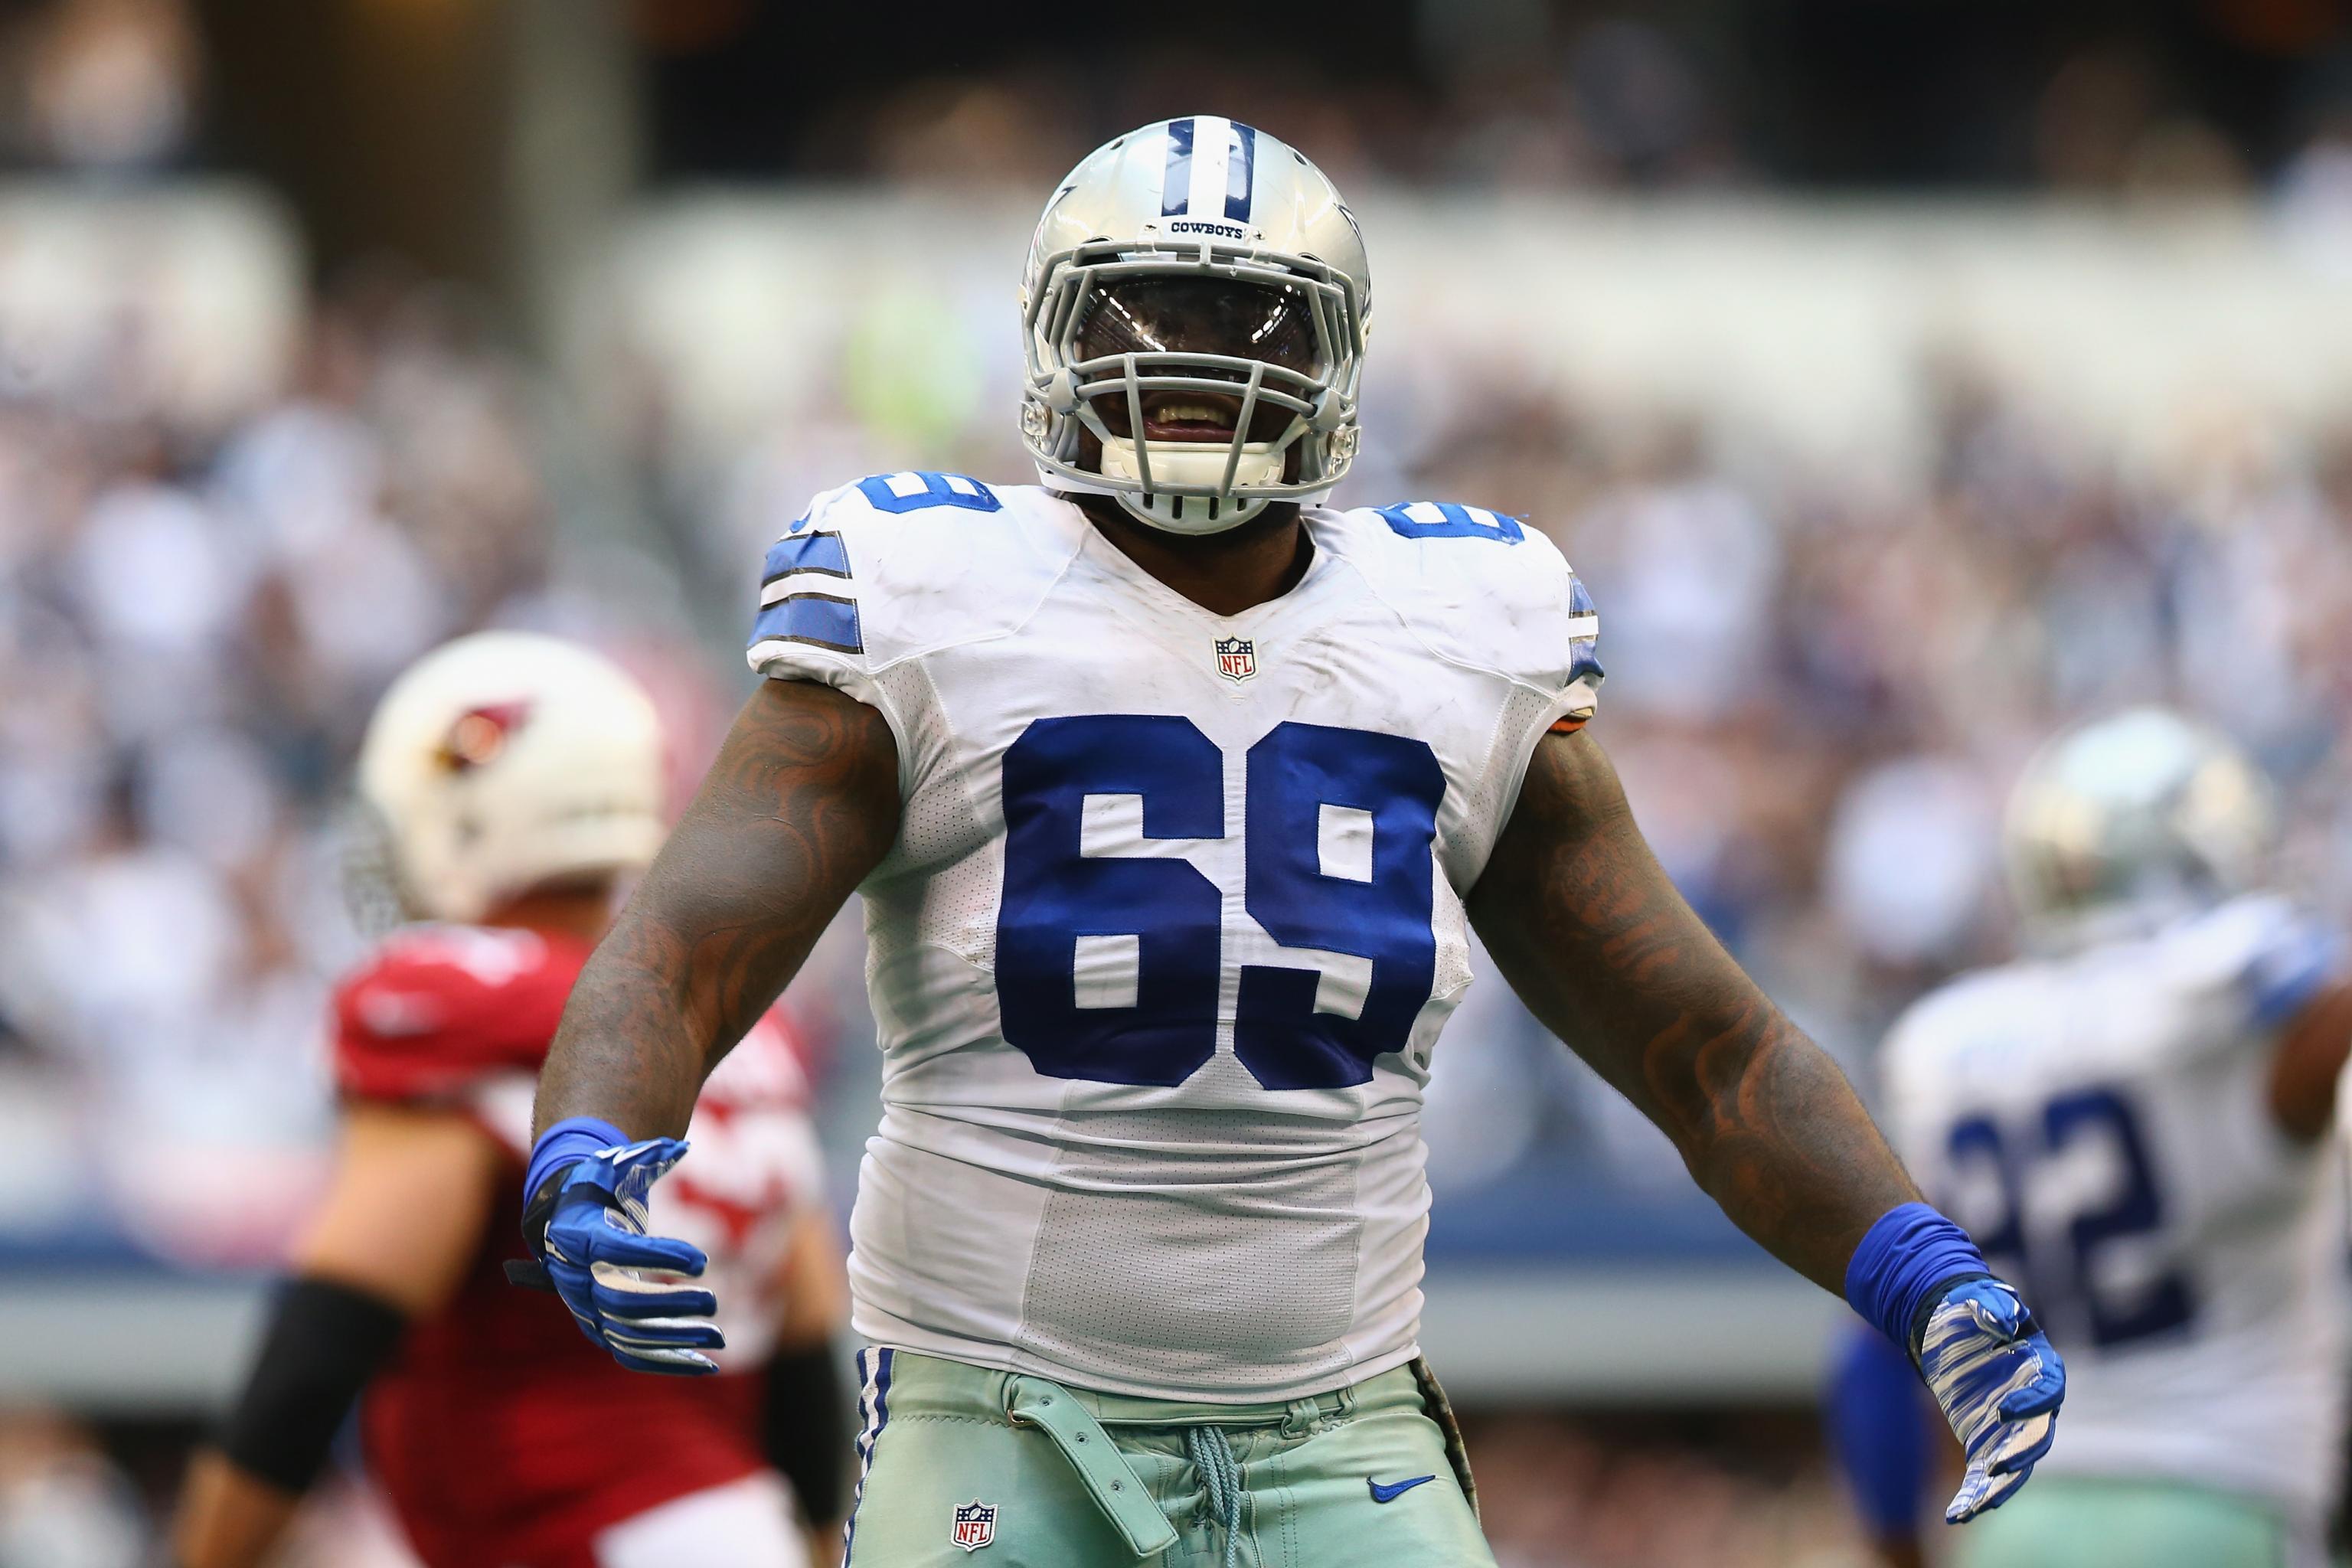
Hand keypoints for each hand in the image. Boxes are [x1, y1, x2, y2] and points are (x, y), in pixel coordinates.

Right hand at [507, 1137, 724, 1374]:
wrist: (564, 1218)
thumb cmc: (598, 1187)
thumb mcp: (614, 1165)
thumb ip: (645, 1156)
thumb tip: (681, 1146)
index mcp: (577, 1237)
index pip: (615, 1254)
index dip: (658, 1258)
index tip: (702, 1260)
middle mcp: (575, 1279)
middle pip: (620, 1304)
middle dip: (669, 1306)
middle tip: (714, 1301)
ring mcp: (585, 1309)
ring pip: (627, 1336)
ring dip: (675, 1340)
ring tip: (719, 1339)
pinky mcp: (600, 1328)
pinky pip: (631, 1354)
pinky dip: (667, 1363)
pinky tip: (706, 1366)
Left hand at [1914, 1278, 2064, 1522]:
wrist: (1950, 1326)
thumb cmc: (1972, 1309)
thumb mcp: (1981, 1299)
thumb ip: (1993, 1306)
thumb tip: (1999, 1320)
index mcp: (2041, 1370)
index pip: (2049, 1392)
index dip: (2031, 1403)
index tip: (2003, 1409)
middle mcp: (2031, 1406)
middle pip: (2037, 1438)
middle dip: (2021, 1453)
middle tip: (1998, 1466)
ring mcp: (2009, 1428)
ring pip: (2014, 1465)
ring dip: (2000, 1487)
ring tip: (1979, 1506)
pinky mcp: (1984, 1442)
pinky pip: (1984, 1475)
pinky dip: (1974, 1495)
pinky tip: (1957, 1514)